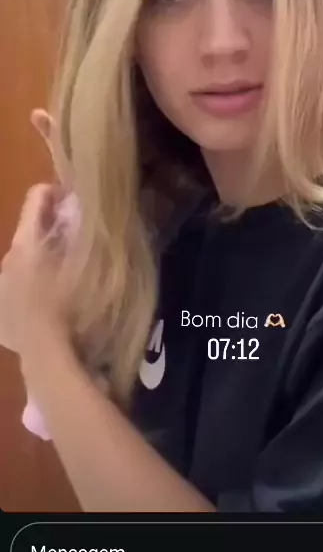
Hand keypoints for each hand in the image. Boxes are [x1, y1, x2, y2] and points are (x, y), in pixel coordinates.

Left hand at [0, 182, 74, 359]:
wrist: (47, 358)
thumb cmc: (71, 305)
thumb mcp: (85, 262)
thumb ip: (82, 234)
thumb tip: (84, 211)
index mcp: (25, 243)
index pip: (36, 197)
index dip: (59, 194)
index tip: (79, 205)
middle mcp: (7, 259)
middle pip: (30, 230)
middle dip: (53, 230)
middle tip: (81, 242)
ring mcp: (1, 287)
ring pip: (25, 259)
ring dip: (44, 258)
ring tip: (69, 275)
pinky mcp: (1, 313)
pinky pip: (19, 286)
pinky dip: (35, 285)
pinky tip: (52, 302)